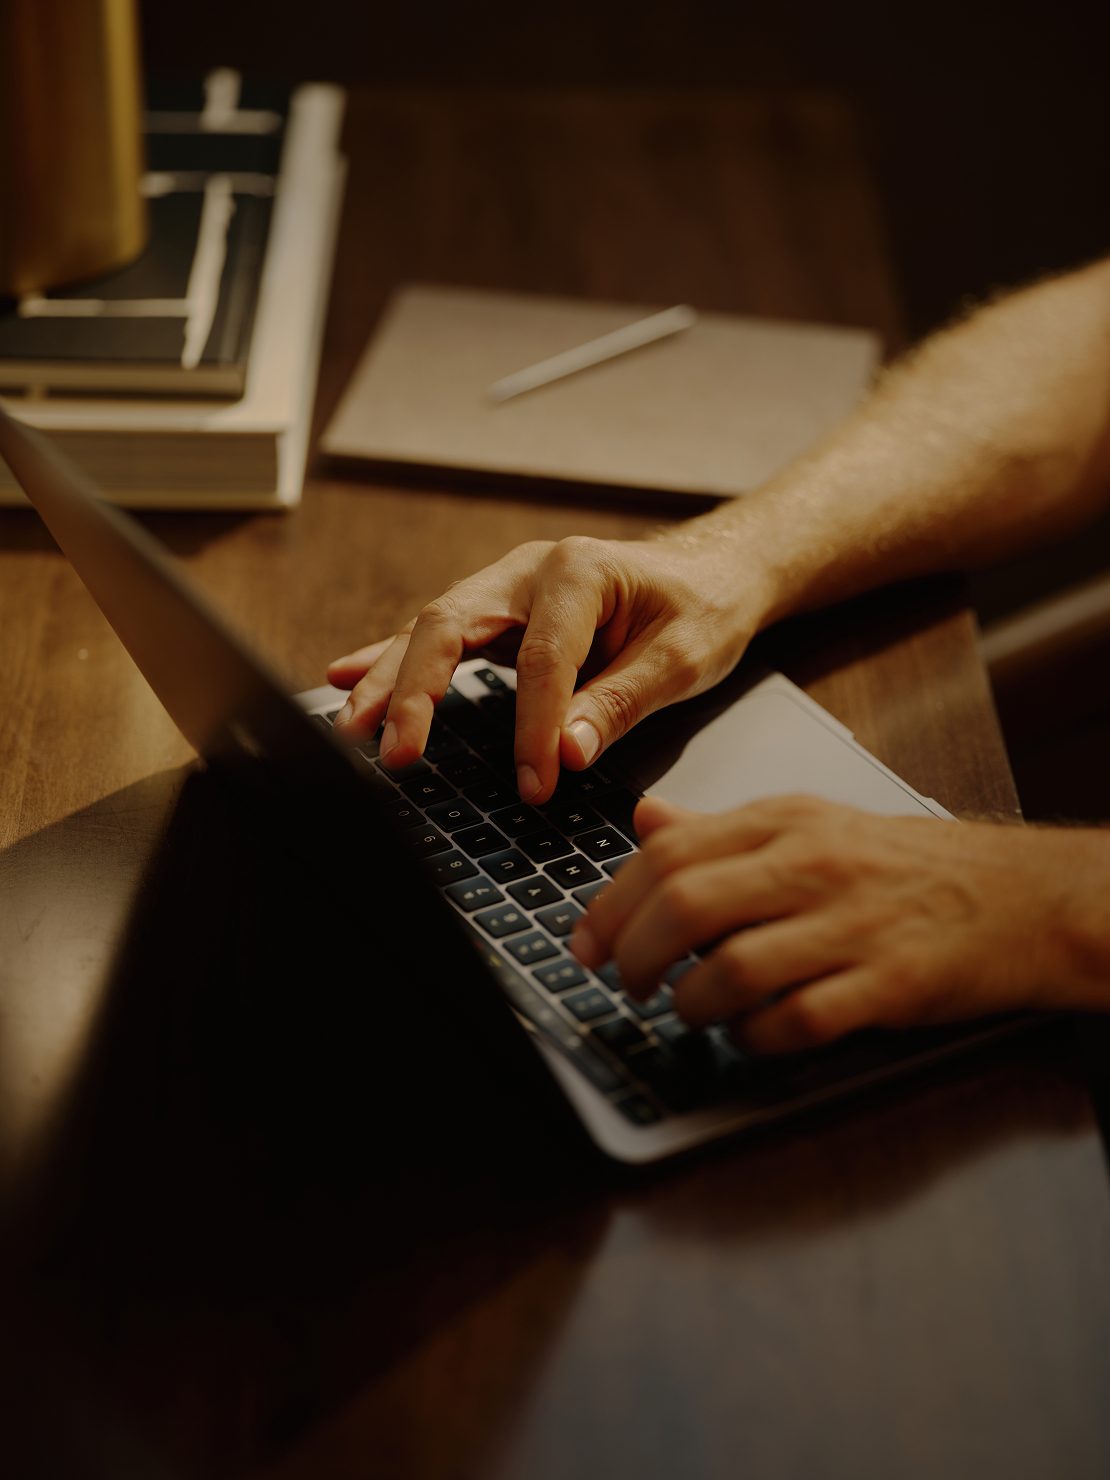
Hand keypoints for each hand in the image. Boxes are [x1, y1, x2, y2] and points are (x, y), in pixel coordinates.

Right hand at [327, 532, 762, 802]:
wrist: (712, 570)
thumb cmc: (704, 607)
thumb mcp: (685, 657)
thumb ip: (622, 702)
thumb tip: (567, 752)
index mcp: (580, 572)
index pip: (542, 658)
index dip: (532, 727)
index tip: (534, 784)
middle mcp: (529, 571)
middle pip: (452, 626)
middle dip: (417, 693)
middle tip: (396, 754)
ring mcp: (505, 588)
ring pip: (430, 630)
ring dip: (387, 680)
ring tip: (350, 729)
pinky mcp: (497, 613)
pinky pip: (435, 636)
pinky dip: (389, 659)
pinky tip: (343, 678)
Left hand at [571, 794, 1109, 1051]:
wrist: (1021, 897)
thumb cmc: (907, 866)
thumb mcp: (812, 823)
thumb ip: (722, 828)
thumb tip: (646, 821)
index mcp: (785, 821)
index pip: (667, 854)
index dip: (610, 905)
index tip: (586, 944)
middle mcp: (813, 866)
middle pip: (686, 907)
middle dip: (635, 957)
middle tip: (626, 983)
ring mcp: (852, 926)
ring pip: (732, 971)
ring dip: (693, 1005)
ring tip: (692, 1010)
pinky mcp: (888, 986)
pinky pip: (795, 1024)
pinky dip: (756, 1040)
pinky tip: (752, 1035)